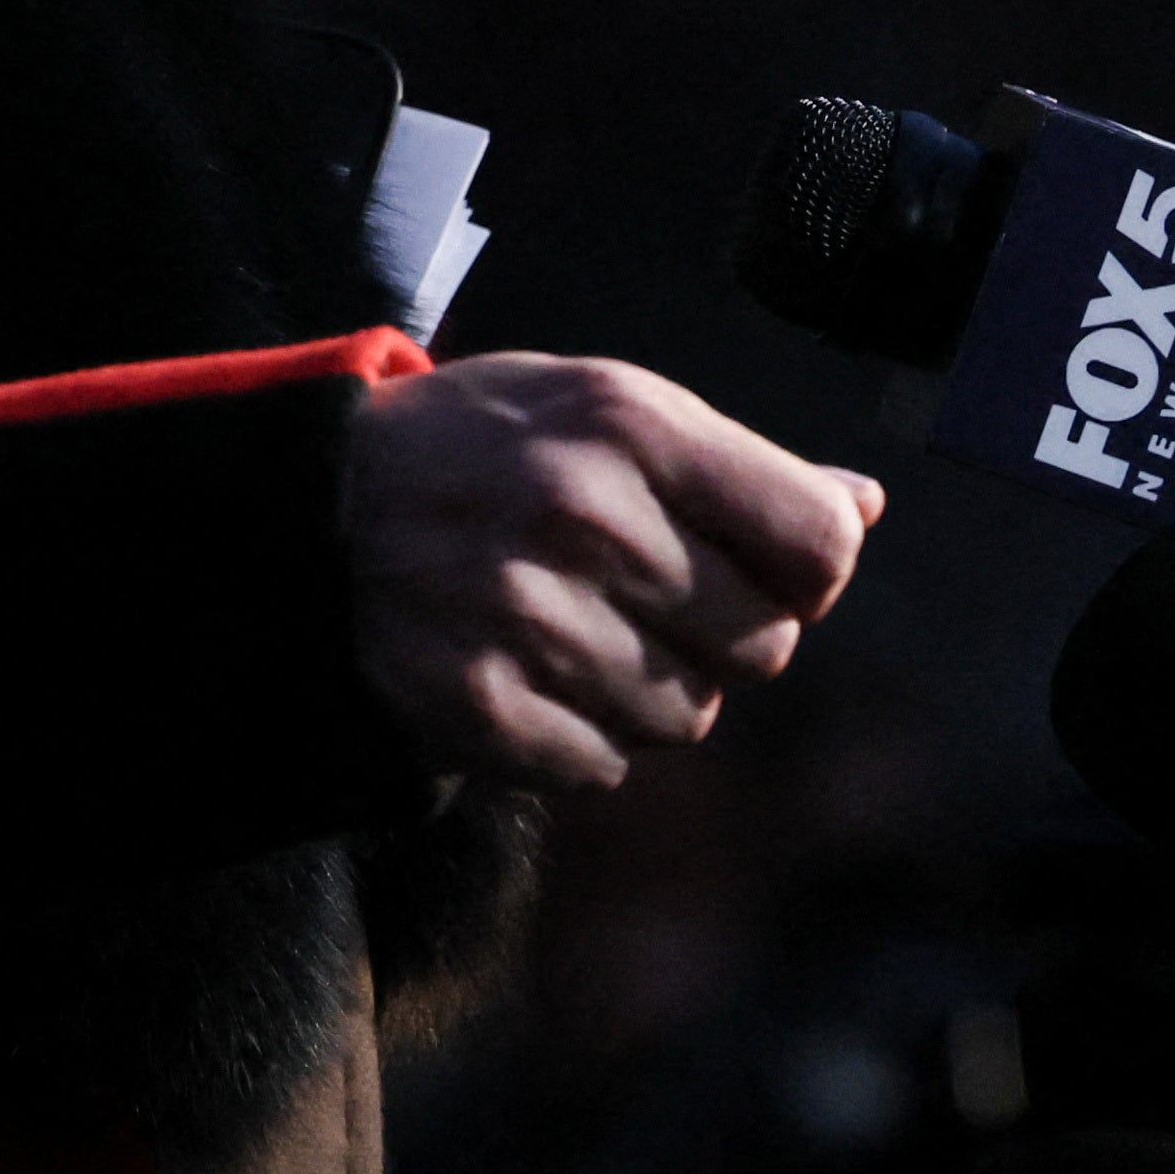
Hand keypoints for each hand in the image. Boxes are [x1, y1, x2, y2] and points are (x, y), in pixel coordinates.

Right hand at [343, 353, 885, 790]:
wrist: (311, 507)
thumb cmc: (482, 448)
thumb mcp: (602, 407)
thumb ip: (736, 463)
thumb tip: (863, 505)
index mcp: (632, 427)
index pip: (817, 541)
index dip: (813, 568)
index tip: (769, 566)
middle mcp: (588, 518)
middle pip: (764, 646)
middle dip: (725, 635)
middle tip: (652, 597)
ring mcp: (532, 618)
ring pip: (689, 719)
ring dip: (650, 690)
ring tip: (577, 629)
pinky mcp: (482, 705)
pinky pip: (605, 766)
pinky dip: (581, 738)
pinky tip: (529, 673)